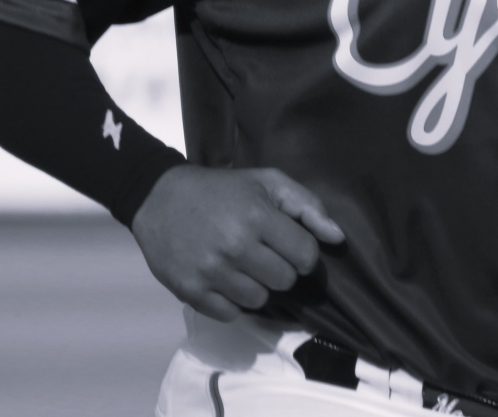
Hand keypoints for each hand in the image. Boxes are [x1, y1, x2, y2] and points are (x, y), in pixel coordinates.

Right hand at [130, 165, 344, 321]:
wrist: (159, 197)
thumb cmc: (222, 190)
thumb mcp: (267, 183)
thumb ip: (307, 207)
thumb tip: (338, 239)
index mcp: (257, 217)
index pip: (306, 256)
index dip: (303, 252)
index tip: (289, 244)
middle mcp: (234, 247)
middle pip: (285, 281)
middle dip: (281, 269)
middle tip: (264, 255)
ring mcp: (211, 272)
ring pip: (260, 300)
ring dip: (257, 286)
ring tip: (243, 266)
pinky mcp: (190, 291)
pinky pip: (231, 314)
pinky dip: (232, 302)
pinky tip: (224, 280)